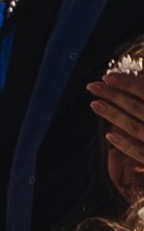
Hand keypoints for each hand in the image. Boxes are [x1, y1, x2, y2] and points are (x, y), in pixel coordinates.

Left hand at [93, 73, 143, 196]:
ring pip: (137, 128)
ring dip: (114, 116)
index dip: (128, 83)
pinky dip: (126, 145)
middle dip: (114, 96)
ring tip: (94, 104)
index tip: (107, 76)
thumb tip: (139, 78)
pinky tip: (108, 136)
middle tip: (91, 86)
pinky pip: (141, 154)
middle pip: (138, 108)